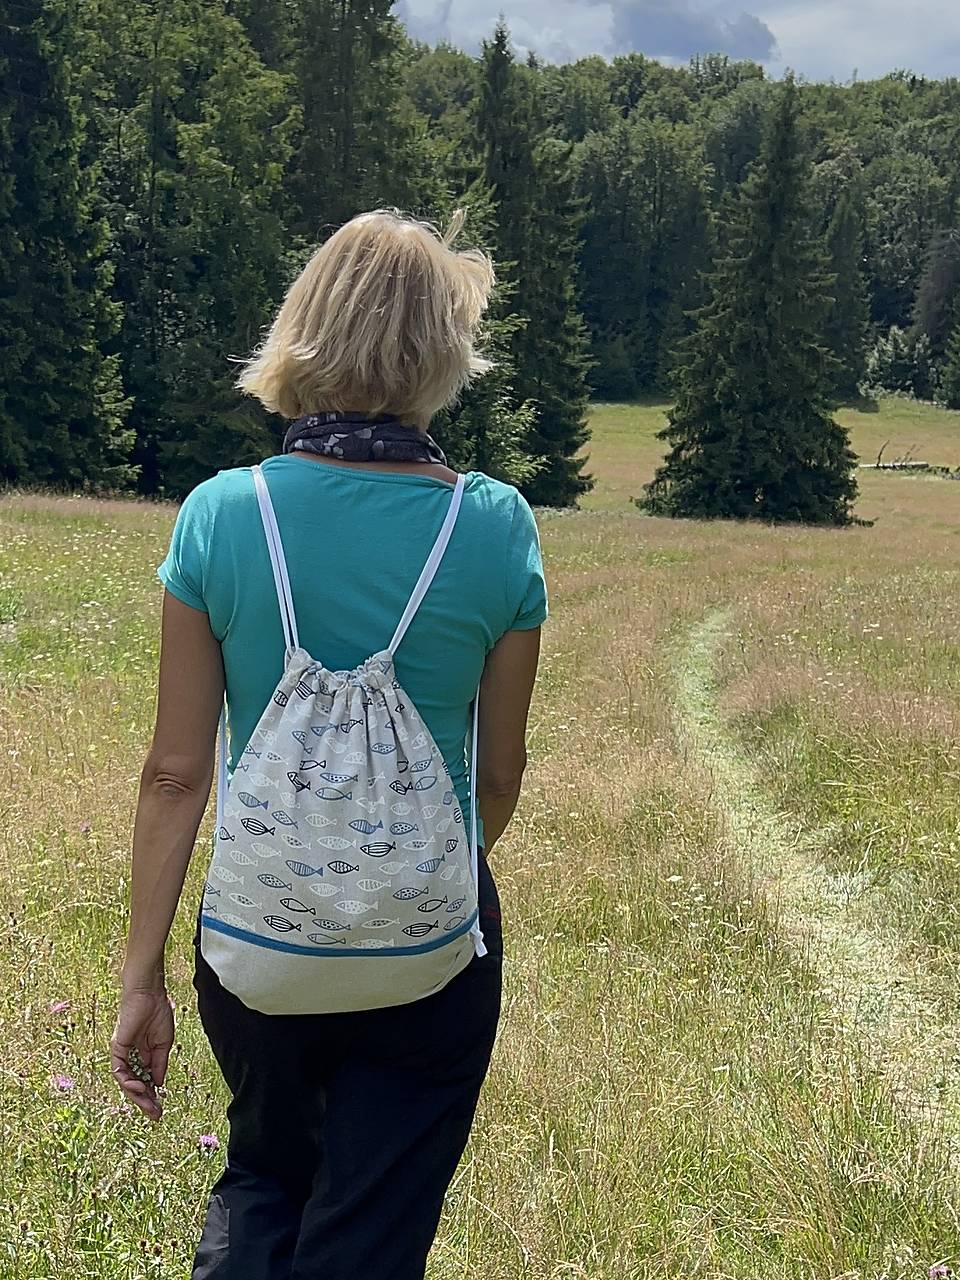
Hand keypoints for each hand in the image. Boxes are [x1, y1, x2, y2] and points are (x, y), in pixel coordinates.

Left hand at [110, 987, 174, 1119]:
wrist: (150, 994)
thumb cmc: (158, 1013)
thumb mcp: (164, 1044)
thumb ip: (159, 1065)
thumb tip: (158, 1085)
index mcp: (144, 1055)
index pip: (146, 1081)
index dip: (152, 1095)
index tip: (160, 1108)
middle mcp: (131, 1057)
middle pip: (135, 1085)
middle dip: (144, 1101)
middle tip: (155, 1114)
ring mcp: (123, 1054)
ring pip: (125, 1082)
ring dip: (136, 1095)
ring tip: (148, 1104)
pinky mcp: (117, 1048)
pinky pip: (118, 1070)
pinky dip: (127, 1081)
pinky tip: (138, 1086)